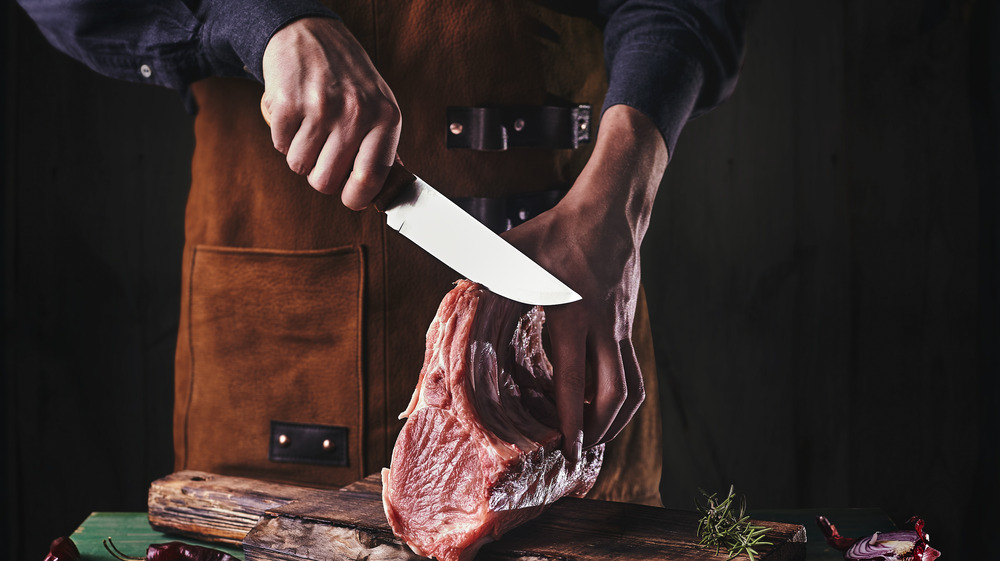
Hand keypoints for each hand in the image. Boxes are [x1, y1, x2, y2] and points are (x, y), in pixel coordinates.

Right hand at [261, 17, 400, 208]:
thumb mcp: (379, 104)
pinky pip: (280, 146)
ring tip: (310, 128)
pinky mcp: (288, 103)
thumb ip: (381, 146)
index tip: (349, 199)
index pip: (370, 179)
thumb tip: (382, 192)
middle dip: (319, 174)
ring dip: (300, 154)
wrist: (310, 33)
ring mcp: (321, 107)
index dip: (355, 198)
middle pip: (326, 181)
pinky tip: (296, 115)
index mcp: (385, 118)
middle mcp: (356, 113)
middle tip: (323, 153)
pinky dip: (284, 137)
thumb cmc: (348, 76)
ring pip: (300, 166)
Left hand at [501, 105, 667, 460]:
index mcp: (573, 314)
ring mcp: (622, 326)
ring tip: (597, 437)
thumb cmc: (557, 231)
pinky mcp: (629, 324)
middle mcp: (604, 327)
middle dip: (601, 430)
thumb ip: (485, 277)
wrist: (610, 211)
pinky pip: (632, 370)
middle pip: (616, 393)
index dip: (572, 419)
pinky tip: (601, 403)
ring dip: (618, 419)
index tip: (569, 449)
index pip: (574, 379)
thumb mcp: (514, 252)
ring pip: (633, 387)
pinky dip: (621, 395)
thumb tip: (455, 296)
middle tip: (582, 452)